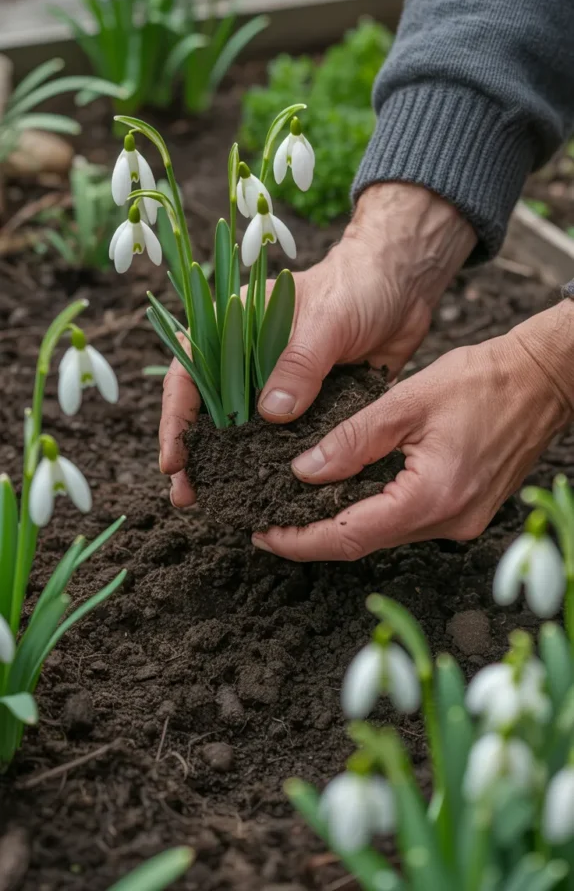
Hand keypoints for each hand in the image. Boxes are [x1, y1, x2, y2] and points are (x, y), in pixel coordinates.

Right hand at [159, 182, 475, 505]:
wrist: (403, 288)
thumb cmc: (357, 287)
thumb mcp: (326, 319)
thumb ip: (298, 363)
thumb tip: (270, 413)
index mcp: (235, 328)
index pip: (189, 373)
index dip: (176, 418)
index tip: (175, 459)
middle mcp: (249, 361)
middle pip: (208, 411)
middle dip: (195, 455)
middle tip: (187, 495)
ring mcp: (278, 386)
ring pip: (244, 432)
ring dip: (230, 468)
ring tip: (220, 504)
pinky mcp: (310, 406)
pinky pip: (287, 441)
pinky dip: (276, 467)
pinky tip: (270, 496)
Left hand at [252, 304, 573, 560]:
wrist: (543, 380)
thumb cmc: (484, 380)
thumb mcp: (407, 401)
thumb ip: (352, 439)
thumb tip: (303, 471)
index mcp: (433, 497)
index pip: (350, 535)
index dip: (301, 541)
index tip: (263, 535)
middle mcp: (449, 522)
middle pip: (365, 541)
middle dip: (313, 535)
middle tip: (268, 521)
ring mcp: (462, 521)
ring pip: (386, 533)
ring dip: (341, 523)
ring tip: (295, 506)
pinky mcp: (466, 511)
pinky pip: (407, 520)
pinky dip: (372, 510)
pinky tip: (345, 493)